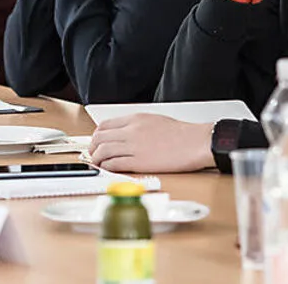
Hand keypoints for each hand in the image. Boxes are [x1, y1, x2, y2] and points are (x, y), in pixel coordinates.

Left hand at [89, 114, 213, 172]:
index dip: (96, 135)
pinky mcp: (139, 162)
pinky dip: (107, 167)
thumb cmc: (181, 134)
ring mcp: (134, 146)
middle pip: (99, 137)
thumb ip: (137, 126)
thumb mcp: (155, 121)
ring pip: (103, 151)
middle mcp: (131, 131)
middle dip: (92, 147)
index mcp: (136, 119)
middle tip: (93, 154)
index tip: (96, 142)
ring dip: (97, 159)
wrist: (195, 142)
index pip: (105, 125)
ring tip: (98, 164)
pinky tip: (108, 169)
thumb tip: (124, 135)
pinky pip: (115, 164)